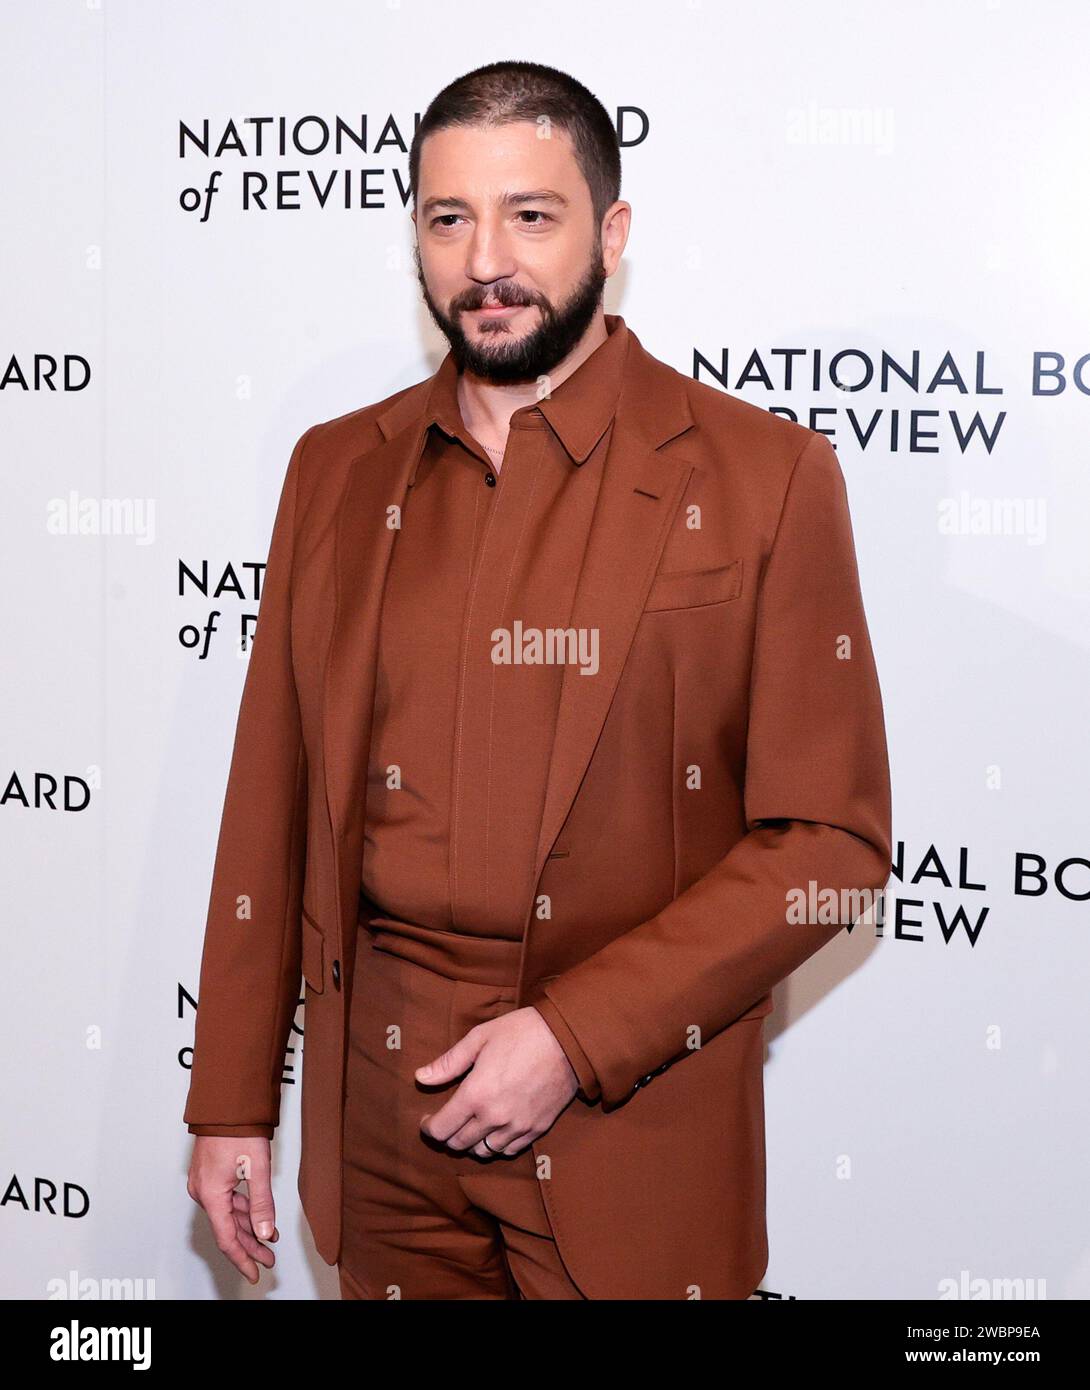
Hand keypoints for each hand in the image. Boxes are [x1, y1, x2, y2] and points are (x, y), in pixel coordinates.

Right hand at [187, 1136, 277, 1283]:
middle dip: (249, 1246)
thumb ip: (261, 1203)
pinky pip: (225, 1201)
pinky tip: (257, 1216)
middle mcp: (203, 1191)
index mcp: (211, 1194)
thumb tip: (265, 1232)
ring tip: (269, 1239)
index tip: (255, 1272)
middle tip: (268, 1259)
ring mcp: (204, 1182)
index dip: (243, 1258)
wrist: (225, 1103)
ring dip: (248, 1228)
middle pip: (227, 1229)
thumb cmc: (238, 1128)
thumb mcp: (257, 1168)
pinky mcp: (209, 1174)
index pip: (227, 1238)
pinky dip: (242, 1211)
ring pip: (227, 1215)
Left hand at [415, 1006, 577, 1158]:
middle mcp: (494, 1117)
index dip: (429, 1128)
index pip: (442, 1128)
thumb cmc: (521, 1032)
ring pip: (484, 1152)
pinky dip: (496, 1145)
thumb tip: (421, 1077)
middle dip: (447, 1136)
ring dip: (471, 1143)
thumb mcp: (480, 1038)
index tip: (427, 1120)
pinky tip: (494, 1130)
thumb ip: (448, 1062)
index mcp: (476, 1095)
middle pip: (459, 1144)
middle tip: (447, 1121)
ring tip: (470, 1126)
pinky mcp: (537, 1129)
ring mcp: (517, 1127)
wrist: (568, 1039)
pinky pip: (509, 1151)